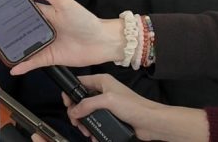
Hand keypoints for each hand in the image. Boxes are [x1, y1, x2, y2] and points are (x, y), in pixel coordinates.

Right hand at [0, 0, 125, 74]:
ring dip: (1, 50)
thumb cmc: (85, 20)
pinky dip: (21, 65)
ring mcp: (42, 45)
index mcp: (41, 15)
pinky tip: (11, 67)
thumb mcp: (66, 2)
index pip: (16, 15)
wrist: (102, 41)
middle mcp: (38, 30)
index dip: (1, 16)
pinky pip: (31, 62)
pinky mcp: (48, 59)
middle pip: (11, 33)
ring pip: (17, 48)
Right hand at [66, 75, 208, 141]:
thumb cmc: (134, 106)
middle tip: (76, 122)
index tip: (67, 104)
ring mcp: (106, 104)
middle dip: (77, 112)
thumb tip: (74, 111)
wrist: (150, 122)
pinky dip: (93, 128)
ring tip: (86, 131)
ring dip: (84, 122)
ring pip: (87, 112)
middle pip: (81, 100)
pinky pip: (96, 121)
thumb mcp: (108, 101)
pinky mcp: (110, 116)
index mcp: (102, 81)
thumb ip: (88, 104)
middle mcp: (103, 91)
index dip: (71, 92)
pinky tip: (93, 135)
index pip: (80, 82)